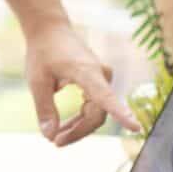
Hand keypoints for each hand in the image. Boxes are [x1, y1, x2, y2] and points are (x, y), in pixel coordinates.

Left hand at [25, 24, 140, 145]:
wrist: (50, 29)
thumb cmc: (43, 52)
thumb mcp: (37, 81)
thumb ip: (44, 108)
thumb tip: (49, 135)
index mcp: (86, 71)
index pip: (106, 96)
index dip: (120, 113)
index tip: (135, 127)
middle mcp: (100, 75)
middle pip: (97, 114)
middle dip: (78, 131)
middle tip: (56, 142)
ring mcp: (101, 78)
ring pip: (96, 112)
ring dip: (78, 127)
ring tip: (56, 138)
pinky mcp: (98, 81)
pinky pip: (94, 105)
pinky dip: (80, 117)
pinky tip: (64, 127)